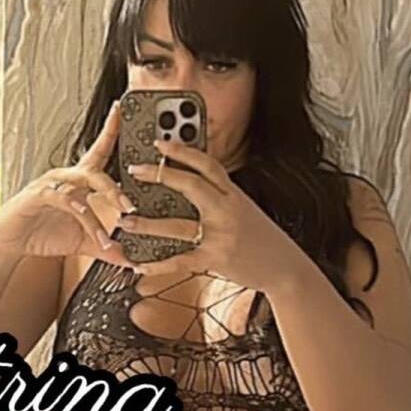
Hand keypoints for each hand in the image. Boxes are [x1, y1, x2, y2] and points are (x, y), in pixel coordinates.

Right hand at [0, 99, 135, 266]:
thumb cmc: (43, 234)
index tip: (122, 111)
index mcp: (78, 183)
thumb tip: (132, 260)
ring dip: (102, 202)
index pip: (98, 152)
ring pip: (82, 183)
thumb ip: (107, 248)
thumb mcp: (82, 243)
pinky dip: (79, 210)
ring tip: (120, 221)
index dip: (110, 131)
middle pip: (97, 171)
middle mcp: (66, 178)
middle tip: (132, 206)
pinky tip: (87, 216)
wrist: (10, 243)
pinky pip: (63, 198)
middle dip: (116, 188)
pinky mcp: (38, 195)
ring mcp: (51, 184)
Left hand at [114, 137, 297, 291]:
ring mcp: (221, 235)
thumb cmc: (262, 240)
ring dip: (147, 224)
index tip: (159, 141)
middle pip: (191, 185)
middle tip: (134, 170)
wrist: (286, 268)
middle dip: (160, 175)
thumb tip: (191, 190)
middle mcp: (228, 210)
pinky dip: (156, 265)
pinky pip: (180, 261)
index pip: (207, 164)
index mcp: (234, 194)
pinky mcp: (216, 260)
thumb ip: (221, 200)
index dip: (182, 150)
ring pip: (178, 225)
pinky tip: (138, 265)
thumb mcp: (245, 211)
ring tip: (124, 221)